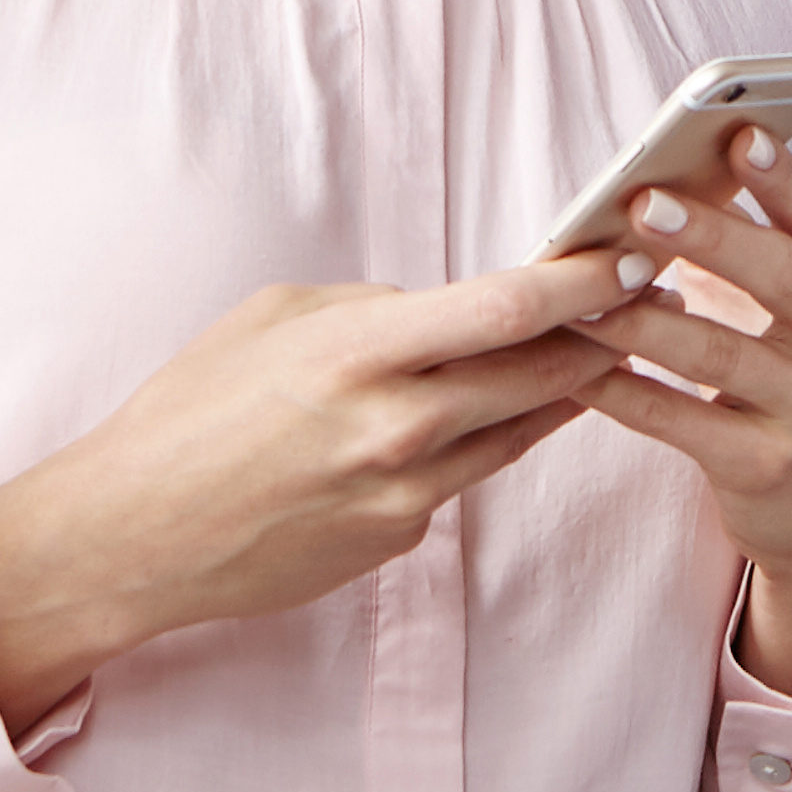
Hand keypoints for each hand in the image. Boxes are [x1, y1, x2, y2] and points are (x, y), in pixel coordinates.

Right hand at [0, 268, 625, 731]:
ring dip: (570, 387)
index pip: (508, 309)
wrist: (135, 535)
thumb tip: (440, 306)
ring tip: (608, 348)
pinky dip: (479, 442)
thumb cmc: (189, 412)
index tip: (634, 254)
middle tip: (656, 296)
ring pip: (520, 429)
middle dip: (607, 331)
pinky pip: (462, 477)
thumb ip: (370, 307)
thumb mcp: (274, 318)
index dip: (586, 280)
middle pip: (542, 371)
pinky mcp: (400, 537)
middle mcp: (396, 425)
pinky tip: (480, 418)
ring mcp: (404, 492)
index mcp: (360, 352)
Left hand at [557, 137, 791, 698]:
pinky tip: (579, 370)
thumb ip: (754, 258)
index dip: (785, 179)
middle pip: (783, 279)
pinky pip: (683, 423)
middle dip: (712, 235)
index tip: (740, 133)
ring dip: (643, 320)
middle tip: (643, 201)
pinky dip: (627, 394)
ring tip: (582, 294)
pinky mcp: (767, 466)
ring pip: (720, 355)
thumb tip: (664, 185)